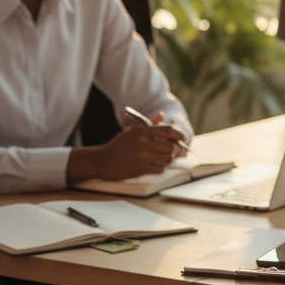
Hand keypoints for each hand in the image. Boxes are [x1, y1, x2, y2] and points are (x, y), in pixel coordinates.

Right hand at [65, 111, 188, 182]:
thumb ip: (149, 123)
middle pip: (170, 146)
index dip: (179, 134)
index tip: (183, 137)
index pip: (168, 130)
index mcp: (142, 131)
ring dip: (168, 159)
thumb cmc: (118, 145)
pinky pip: (159, 169)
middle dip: (174, 149)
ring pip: (167, 159)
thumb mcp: (131, 131)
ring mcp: (142, 156)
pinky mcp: (140, 169)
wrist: (101, 161)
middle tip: (173, 151)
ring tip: (163, 158)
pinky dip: (160, 168)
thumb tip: (162, 114)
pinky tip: (154, 165)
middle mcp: (143, 143)